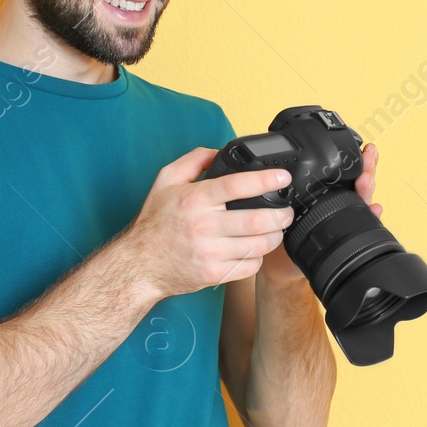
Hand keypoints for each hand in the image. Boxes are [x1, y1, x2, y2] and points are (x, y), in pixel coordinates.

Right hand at [124, 147, 295, 298]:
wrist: (139, 265)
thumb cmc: (154, 223)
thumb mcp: (165, 181)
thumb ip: (194, 161)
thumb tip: (220, 152)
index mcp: (194, 200)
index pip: (237, 185)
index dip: (265, 180)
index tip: (282, 177)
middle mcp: (204, 226)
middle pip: (257, 219)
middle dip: (281, 214)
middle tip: (287, 211)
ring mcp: (210, 253)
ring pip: (258, 245)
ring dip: (275, 236)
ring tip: (276, 229)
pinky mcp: (214, 274)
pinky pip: (250, 267)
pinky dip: (258, 258)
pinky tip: (255, 250)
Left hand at [259, 142, 383, 287]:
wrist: (284, 266)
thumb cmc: (284, 234)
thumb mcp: (288, 206)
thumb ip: (294, 189)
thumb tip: (283, 166)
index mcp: (326, 192)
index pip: (345, 171)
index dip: (356, 159)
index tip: (363, 148)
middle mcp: (341, 202)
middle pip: (359, 180)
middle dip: (367, 167)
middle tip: (369, 157)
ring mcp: (348, 217)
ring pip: (363, 198)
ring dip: (368, 187)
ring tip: (367, 178)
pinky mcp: (350, 233)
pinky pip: (365, 223)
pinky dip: (372, 216)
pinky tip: (375, 209)